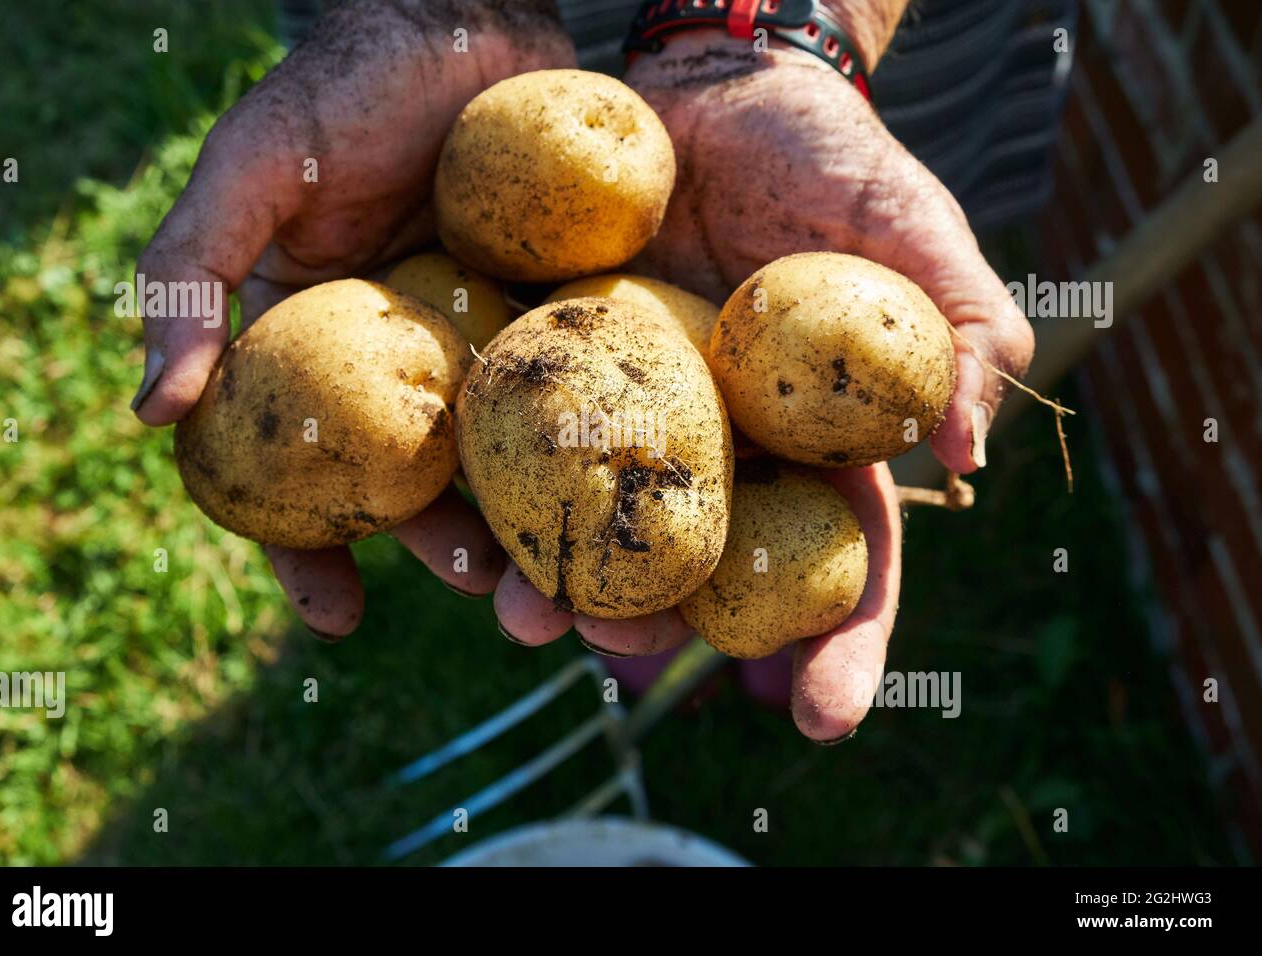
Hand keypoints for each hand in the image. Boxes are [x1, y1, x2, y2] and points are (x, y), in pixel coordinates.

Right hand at [132, 0, 573, 636]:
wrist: (469, 16)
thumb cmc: (348, 87)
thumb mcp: (254, 167)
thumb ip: (191, 273)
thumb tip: (151, 410)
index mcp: (323, 354)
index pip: (302, 474)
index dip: (310, 551)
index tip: (338, 617)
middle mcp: (406, 369)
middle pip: (420, 486)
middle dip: (446, 549)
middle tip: (484, 588)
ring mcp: (491, 349)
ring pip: (507, 459)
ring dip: (534, 523)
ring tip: (564, 571)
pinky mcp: (565, 321)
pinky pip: (582, 395)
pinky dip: (600, 449)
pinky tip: (628, 485)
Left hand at [503, 26, 1032, 741]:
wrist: (717, 89)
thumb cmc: (831, 160)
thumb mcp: (915, 230)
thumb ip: (960, 327)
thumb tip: (969, 451)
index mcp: (817, 446)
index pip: (841, 560)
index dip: (838, 642)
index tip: (820, 715)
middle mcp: (725, 454)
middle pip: (707, 571)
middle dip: (674, 636)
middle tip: (637, 667)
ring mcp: (637, 423)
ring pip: (605, 528)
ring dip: (567, 586)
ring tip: (532, 621)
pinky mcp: (561, 376)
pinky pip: (525, 444)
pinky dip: (498, 492)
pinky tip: (468, 529)